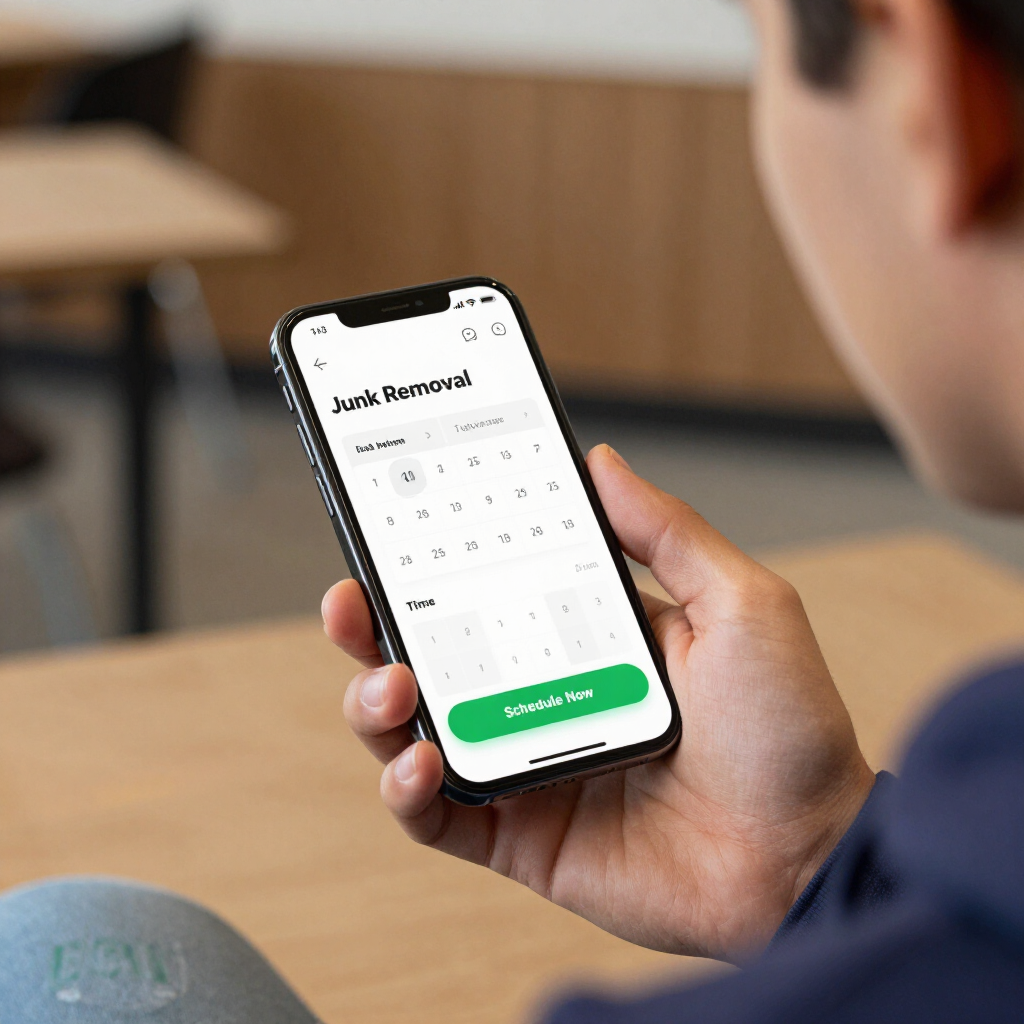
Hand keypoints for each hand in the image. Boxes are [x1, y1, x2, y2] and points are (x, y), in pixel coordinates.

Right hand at [323, 445, 874, 961]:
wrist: (807, 859)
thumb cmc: (787, 731)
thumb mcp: (739, 605)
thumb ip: (667, 531)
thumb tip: (602, 462)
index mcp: (589, 635)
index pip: (492, 587)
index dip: (438, 559)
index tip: (397, 524)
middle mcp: (546, 695)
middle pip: (436, 654)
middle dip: (375, 627)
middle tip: (352, 602)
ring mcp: (528, 764)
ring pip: (417, 728)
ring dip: (375, 703)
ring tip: (389, 683)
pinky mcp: (521, 835)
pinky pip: (438, 815)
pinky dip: (408, 790)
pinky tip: (421, 761)